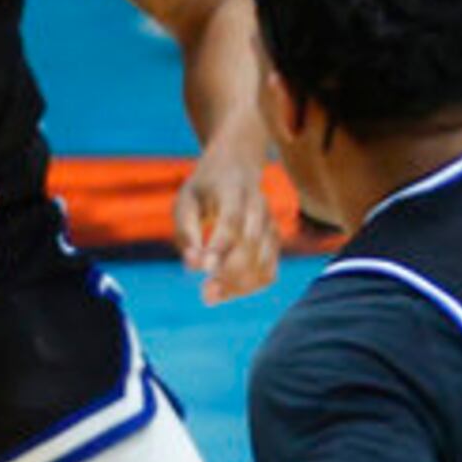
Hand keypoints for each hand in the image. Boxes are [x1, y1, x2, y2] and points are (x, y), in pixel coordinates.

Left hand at [174, 137, 282, 303]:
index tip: (205, 269)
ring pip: (264, 262)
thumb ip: (186, 230)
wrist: (238, 166)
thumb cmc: (205, 187)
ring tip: (210, 295)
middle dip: (229, 272)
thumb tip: (193, 265)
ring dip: (239, 286)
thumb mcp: (186, 200)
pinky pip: (269, 271)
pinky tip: (226, 291)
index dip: (220, 245)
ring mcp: (270, 224)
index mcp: (233, 190)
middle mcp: (258, 207)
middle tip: (205, 294)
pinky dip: (250, 287)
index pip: (232, 219)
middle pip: (252, 244)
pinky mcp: (274, 240)